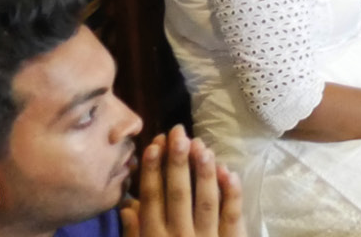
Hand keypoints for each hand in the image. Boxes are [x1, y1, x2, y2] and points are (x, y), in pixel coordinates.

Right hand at [121, 126, 244, 236]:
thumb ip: (136, 234)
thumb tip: (127, 206)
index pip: (151, 202)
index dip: (152, 174)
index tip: (153, 145)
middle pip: (177, 196)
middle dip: (177, 163)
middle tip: (178, 134)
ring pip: (205, 202)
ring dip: (202, 172)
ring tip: (201, 145)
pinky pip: (232, 216)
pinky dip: (231, 193)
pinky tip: (227, 171)